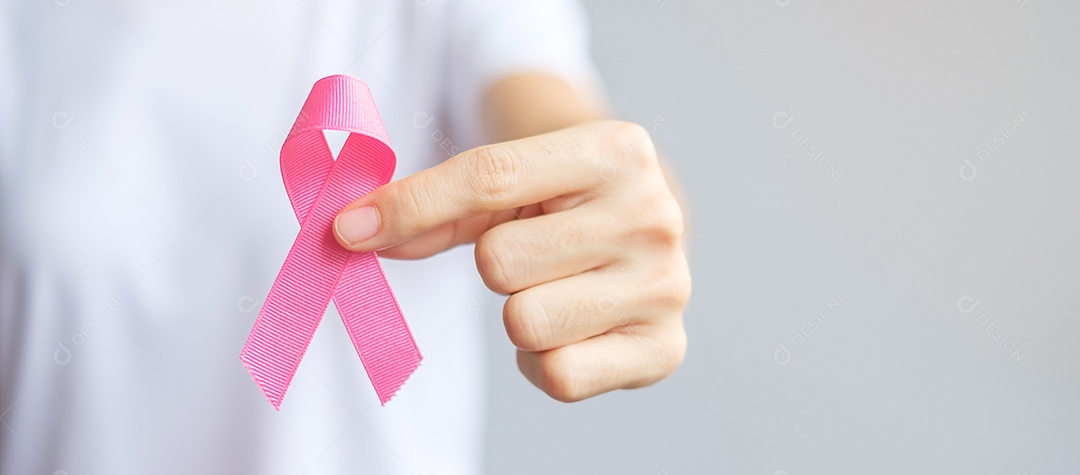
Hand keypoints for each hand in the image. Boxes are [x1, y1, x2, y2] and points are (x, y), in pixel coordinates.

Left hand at [333, 120, 689, 401]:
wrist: (648, 234)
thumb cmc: (567, 204)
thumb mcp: (514, 184)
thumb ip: (435, 206)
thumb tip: (354, 233)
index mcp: (616, 151)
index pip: (489, 177)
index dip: (410, 206)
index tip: (348, 230)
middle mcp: (653, 215)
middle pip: (499, 262)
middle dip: (497, 265)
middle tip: (535, 255)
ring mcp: (666, 286)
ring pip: (525, 322)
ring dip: (521, 315)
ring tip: (556, 290)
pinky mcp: (665, 350)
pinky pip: (557, 376)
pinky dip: (545, 362)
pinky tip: (571, 329)